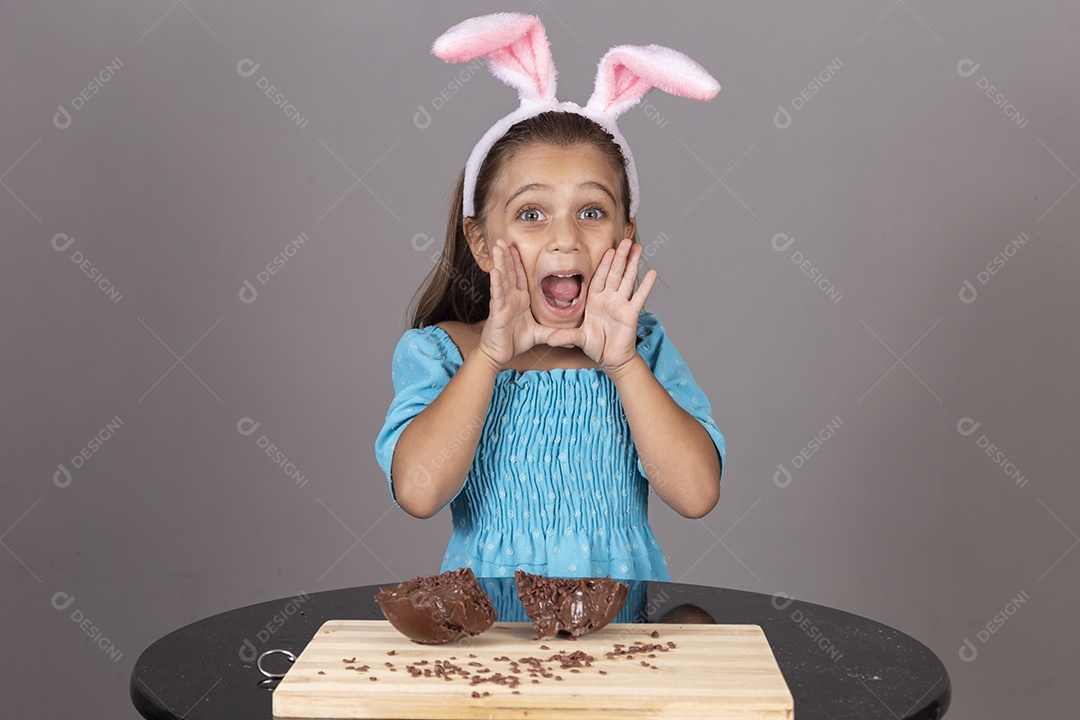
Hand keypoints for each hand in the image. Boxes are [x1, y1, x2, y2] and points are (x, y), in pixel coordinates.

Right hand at [474, 238, 554, 369]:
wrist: (499, 354)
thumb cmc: (514, 341)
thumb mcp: (539, 334)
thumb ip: (554, 331)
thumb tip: (571, 336)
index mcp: (519, 299)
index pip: (519, 276)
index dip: (518, 261)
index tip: (516, 246)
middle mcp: (510, 298)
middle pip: (509, 272)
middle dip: (507, 255)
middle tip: (505, 239)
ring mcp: (503, 303)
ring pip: (502, 279)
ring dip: (500, 262)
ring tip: (498, 246)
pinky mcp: (497, 312)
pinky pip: (498, 295)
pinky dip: (497, 282)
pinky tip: (495, 270)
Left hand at [546, 238, 656, 374]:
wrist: (611, 358)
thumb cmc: (596, 346)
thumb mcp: (578, 339)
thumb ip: (565, 336)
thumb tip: (550, 340)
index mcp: (595, 300)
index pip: (599, 277)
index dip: (604, 263)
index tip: (609, 249)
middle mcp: (609, 299)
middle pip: (615, 274)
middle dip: (620, 257)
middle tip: (626, 241)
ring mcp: (621, 305)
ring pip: (627, 280)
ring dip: (633, 264)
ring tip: (639, 248)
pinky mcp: (631, 314)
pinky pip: (639, 297)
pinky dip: (646, 286)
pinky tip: (652, 273)